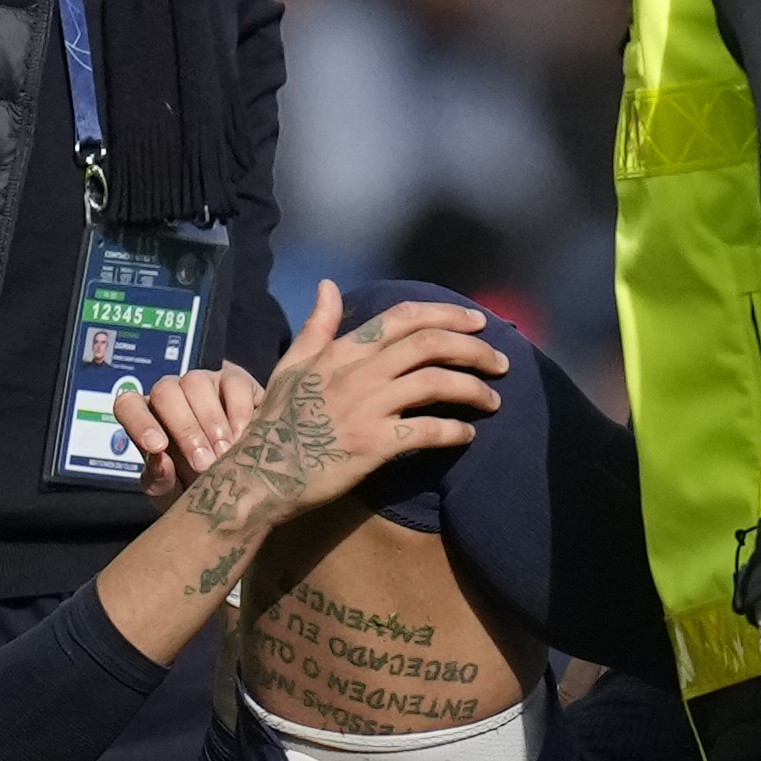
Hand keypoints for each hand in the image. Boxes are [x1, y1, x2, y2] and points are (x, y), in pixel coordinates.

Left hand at [115, 362, 264, 503]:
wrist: (241, 485)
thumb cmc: (198, 486)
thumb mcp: (173, 493)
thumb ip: (159, 481)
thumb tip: (159, 462)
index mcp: (148, 420)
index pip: (128, 405)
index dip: (139, 422)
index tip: (157, 448)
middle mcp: (171, 396)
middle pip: (164, 392)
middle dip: (184, 429)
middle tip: (203, 463)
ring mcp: (203, 383)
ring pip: (195, 382)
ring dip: (210, 421)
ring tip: (224, 453)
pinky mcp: (235, 381)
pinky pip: (232, 382)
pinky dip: (238, 410)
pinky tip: (242, 436)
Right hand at [172, 284, 507, 542]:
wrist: (261, 475)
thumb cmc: (276, 423)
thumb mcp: (292, 366)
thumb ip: (317, 326)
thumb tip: (327, 285)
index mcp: (342, 351)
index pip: (403, 318)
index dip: (446, 315)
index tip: (476, 322)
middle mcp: (359, 372)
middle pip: (430, 345)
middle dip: (473, 348)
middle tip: (500, 361)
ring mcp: (367, 408)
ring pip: (435, 383)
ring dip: (473, 389)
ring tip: (493, 400)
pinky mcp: (374, 445)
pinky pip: (426, 431)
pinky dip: (454, 431)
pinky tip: (468, 435)